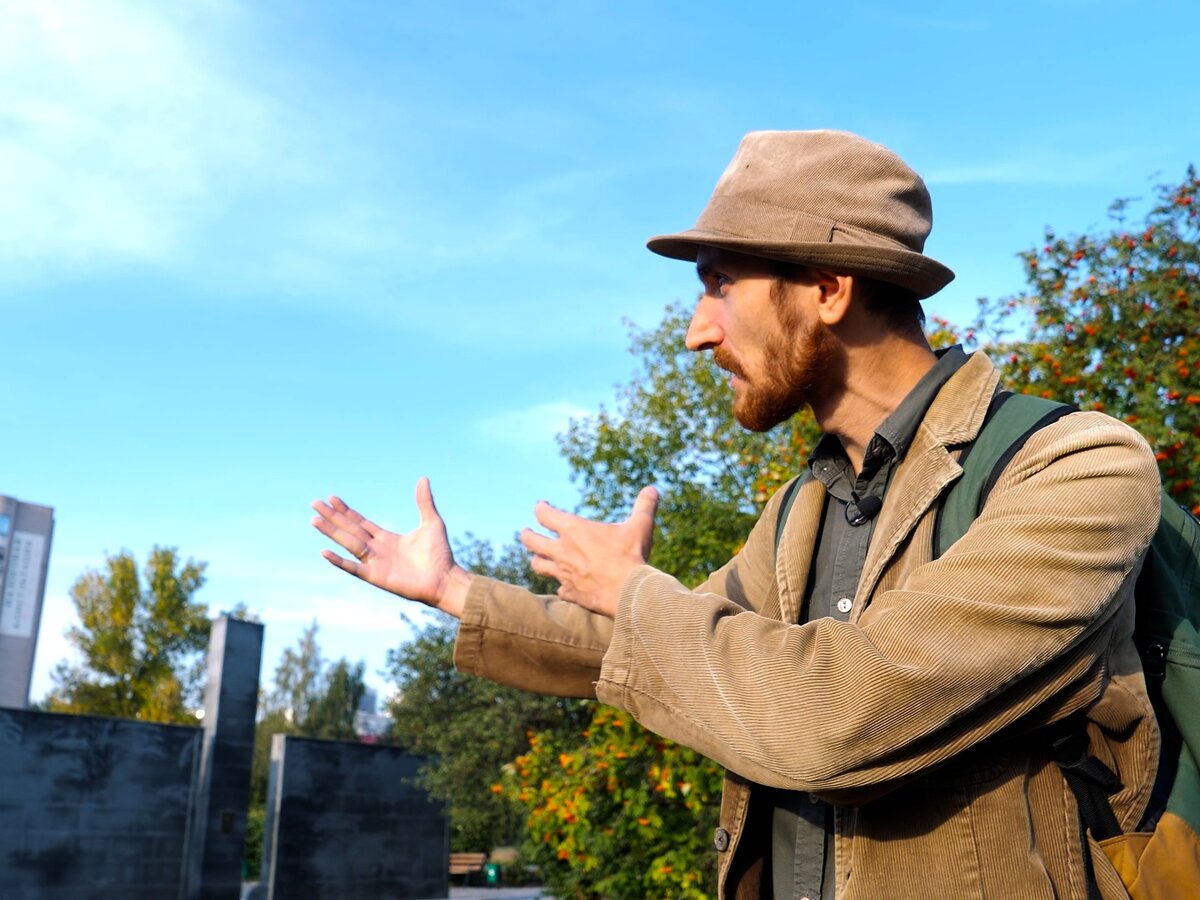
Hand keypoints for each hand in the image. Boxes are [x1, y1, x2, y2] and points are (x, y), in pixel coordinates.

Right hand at [311, 477, 469, 617]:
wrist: (445, 579)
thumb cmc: (440, 555)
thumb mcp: (432, 522)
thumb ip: (424, 502)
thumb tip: (423, 478)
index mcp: (387, 538)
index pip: (360, 522)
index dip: (346, 511)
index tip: (332, 498)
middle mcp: (377, 550)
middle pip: (349, 529)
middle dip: (333, 517)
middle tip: (315, 504)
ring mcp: (375, 563)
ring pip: (348, 544)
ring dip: (331, 532)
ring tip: (314, 520)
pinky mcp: (376, 577)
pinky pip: (354, 568)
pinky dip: (339, 561)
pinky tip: (325, 552)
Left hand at [519, 486, 658, 617]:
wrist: (629, 593)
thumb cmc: (632, 556)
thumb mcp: (640, 526)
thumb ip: (644, 506)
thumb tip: (652, 489)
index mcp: (574, 530)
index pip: (545, 514)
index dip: (541, 508)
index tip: (541, 506)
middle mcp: (563, 551)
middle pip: (532, 541)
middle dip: (527, 535)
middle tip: (524, 532)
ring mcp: (564, 574)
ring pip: (539, 566)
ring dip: (537, 560)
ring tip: (537, 558)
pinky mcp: (571, 593)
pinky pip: (560, 590)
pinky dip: (561, 587)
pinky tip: (565, 587)